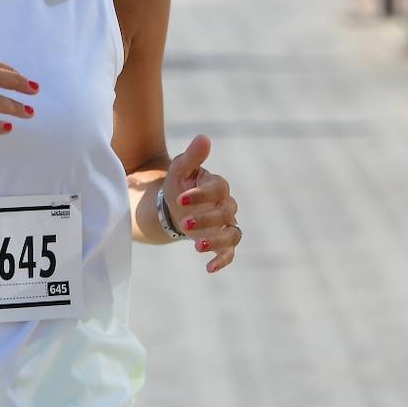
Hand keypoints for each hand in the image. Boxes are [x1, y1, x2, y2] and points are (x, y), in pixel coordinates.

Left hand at [162, 135, 239, 272]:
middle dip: (205, 218)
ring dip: (217, 240)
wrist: (175, 206)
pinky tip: (209, 268)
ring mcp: (225, 224)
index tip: (179, 198)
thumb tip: (204, 138)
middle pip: (226, 212)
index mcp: (217, 185)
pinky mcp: (221, 241)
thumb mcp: (180, 169)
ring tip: (197, 246)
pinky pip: (230, 252)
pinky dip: (223, 260)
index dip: (201, 194)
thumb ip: (192, 157)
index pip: (217, 189)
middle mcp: (226, 205)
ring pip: (232, 234)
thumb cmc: (180, 184)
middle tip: (183, 222)